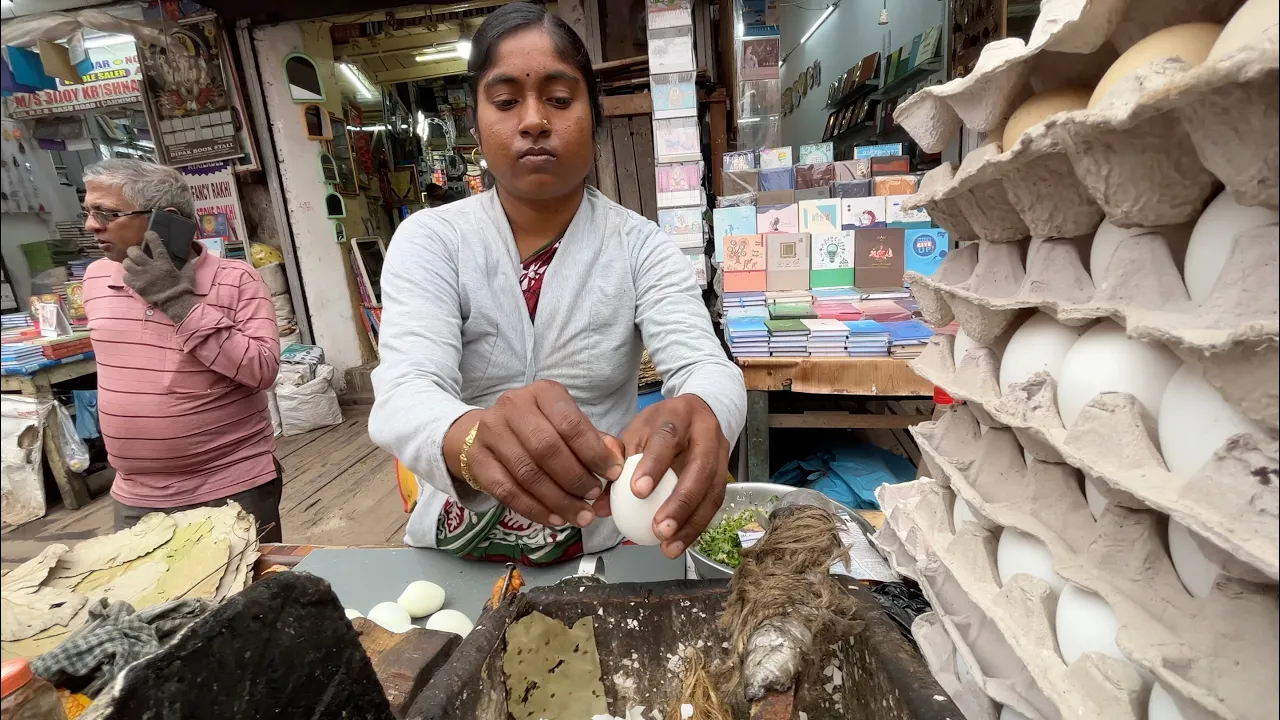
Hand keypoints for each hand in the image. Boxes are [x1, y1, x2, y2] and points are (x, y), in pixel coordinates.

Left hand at [123, 231, 197, 323]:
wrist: (176, 304)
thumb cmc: (183, 288)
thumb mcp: (189, 273)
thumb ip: (187, 263)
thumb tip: (191, 256)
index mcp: (163, 263)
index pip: (154, 244)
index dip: (150, 236)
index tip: (148, 234)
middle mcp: (150, 267)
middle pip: (134, 252)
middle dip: (134, 250)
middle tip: (137, 252)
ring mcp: (141, 277)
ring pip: (126, 263)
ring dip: (129, 262)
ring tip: (133, 265)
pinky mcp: (136, 286)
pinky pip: (125, 277)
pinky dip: (128, 275)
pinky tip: (133, 276)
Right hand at [448, 380, 624, 528]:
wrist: (490, 430)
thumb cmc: (540, 427)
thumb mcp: (568, 423)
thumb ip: (594, 440)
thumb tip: (616, 462)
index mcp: (542, 392)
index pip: (571, 424)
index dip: (594, 453)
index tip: (612, 475)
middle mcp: (513, 406)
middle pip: (547, 449)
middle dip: (575, 478)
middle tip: (593, 497)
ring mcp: (490, 432)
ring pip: (528, 473)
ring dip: (558, 500)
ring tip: (580, 515)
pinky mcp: (477, 459)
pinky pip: (508, 491)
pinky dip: (534, 510)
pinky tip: (555, 519)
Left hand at [597, 394, 728, 558]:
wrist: (696, 412)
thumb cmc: (660, 426)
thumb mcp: (636, 433)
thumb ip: (618, 465)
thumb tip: (601, 506)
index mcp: (677, 416)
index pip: (667, 438)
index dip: (654, 465)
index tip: (637, 492)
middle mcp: (705, 433)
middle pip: (699, 469)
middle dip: (680, 503)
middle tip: (659, 530)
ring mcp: (721, 453)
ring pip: (713, 490)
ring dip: (692, 524)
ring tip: (669, 546)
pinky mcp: (726, 473)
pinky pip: (715, 503)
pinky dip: (697, 526)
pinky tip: (680, 542)